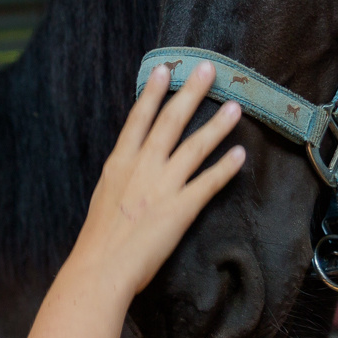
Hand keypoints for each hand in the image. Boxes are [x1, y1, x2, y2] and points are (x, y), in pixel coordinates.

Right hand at [66, 61, 245, 300]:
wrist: (100, 268)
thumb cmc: (98, 240)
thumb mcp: (103, 196)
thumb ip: (120, 177)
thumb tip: (130, 167)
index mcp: (119, 163)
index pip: (139, 119)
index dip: (153, 93)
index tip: (166, 70)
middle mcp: (142, 167)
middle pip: (170, 122)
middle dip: (190, 93)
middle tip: (208, 70)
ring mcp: (163, 186)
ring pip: (195, 147)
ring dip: (216, 125)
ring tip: (234, 106)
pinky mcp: (180, 209)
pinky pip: (208, 183)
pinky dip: (225, 168)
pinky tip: (240, 154)